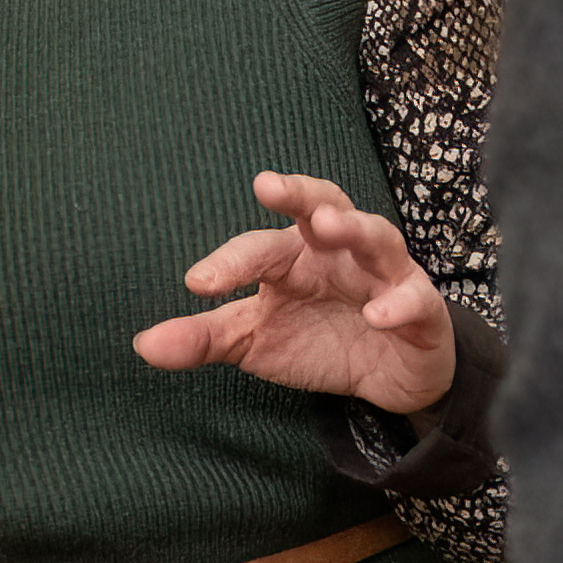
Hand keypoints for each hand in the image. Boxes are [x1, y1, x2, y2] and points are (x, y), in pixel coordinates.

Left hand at [133, 171, 457, 418]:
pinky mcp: (421, 308)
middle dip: (298, 192)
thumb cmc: (318, 341)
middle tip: (267, 184)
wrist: (389, 378)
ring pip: (376, 236)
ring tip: (326, 226)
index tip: (197, 284)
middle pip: (323, 203)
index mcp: (294, 256)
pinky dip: (397, 302)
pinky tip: (378, 314)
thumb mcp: (255, 341)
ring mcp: (384, 275)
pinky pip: (413, 298)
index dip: (228, 261)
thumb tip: (142, 344)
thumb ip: (204, 338)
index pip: (258, 247)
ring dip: (353, 226)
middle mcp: (339, 253)